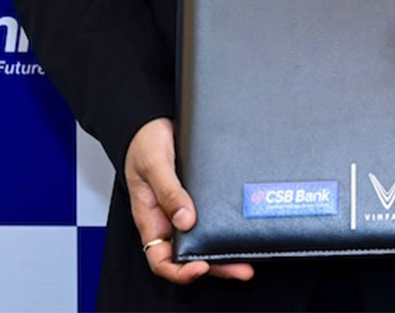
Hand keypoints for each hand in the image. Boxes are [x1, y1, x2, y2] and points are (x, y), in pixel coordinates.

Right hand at [124, 117, 253, 284]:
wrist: (153, 123)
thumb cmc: (143, 145)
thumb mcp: (153, 165)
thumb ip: (168, 192)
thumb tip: (185, 220)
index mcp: (151, 219)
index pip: (161, 259)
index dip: (179, 271)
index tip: (200, 266)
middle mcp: (169, 220)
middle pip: (190, 255)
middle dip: (216, 265)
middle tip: (242, 269)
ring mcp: (186, 209)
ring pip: (205, 239)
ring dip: (226, 250)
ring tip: (250, 254)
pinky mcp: (201, 197)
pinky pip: (214, 218)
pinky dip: (228, 226)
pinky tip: (245, 227)